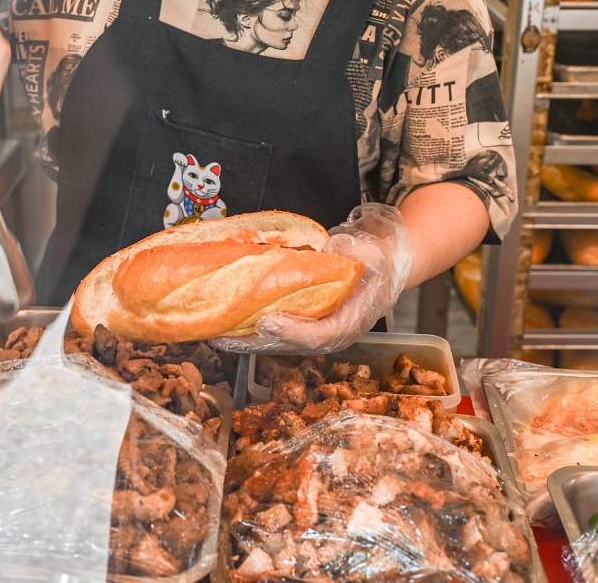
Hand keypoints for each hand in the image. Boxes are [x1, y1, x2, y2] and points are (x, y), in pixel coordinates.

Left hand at [210, 203, 413, 353]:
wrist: (383, 266)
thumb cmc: (377, 261)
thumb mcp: (373, 252)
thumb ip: (353, 253)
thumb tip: (329, 251)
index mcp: (351, 322)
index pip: (321, 335)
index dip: (293, 332)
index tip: (267, 322)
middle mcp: (330, 334)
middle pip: (289, 346)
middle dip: (254, 343)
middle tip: (224, 336)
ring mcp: (314, 331)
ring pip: (276, 344)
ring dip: (244, 341)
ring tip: (215, 334)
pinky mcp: (302, 325)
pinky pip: (273, 333)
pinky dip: (248, 331)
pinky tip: (224, 325)